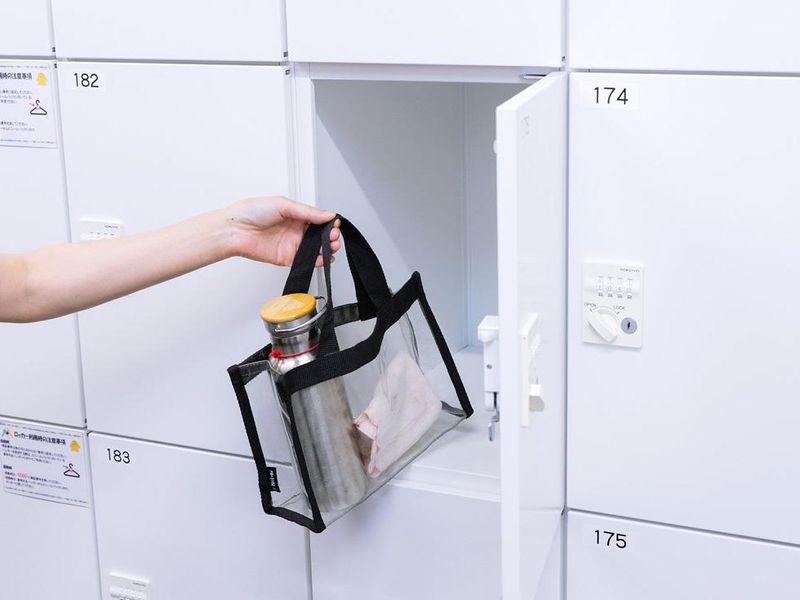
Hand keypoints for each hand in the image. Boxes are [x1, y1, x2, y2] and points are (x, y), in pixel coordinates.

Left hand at [226, 197, 340, 266]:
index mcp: (295, 214)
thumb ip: (307, 212)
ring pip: (316, 249)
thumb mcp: (283, 204)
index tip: (334, 224)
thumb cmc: (250, 212)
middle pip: (320, 235)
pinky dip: (317, 261)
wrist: (234, 230)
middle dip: (331, 236)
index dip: (328, 222)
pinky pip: (306, 260)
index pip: (318, 219)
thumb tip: (327, 214)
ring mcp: (292, 244)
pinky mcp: (287, 258)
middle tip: (334, 237)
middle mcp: (295, 229)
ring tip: (332, 246)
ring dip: (327, 249)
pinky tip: (323, 258)